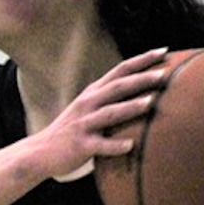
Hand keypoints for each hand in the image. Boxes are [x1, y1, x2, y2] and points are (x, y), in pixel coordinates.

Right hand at [28, 47, 167, 179]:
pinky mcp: (80, 145)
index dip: (141, 60)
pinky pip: (100, 145)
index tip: (164, 51)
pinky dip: (115, 146)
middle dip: (141, 79)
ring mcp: (83, 124)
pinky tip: (130, 146)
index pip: (119, 71)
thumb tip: (144, 93)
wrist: (38, 152)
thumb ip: (109, 100)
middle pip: (117, 87)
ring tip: (151, 102)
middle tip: (164, 74)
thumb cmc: (70, 131)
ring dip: (130, 107)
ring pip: (109, 113)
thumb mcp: (87, 109)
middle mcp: (87, 104)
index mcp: (92, 93)